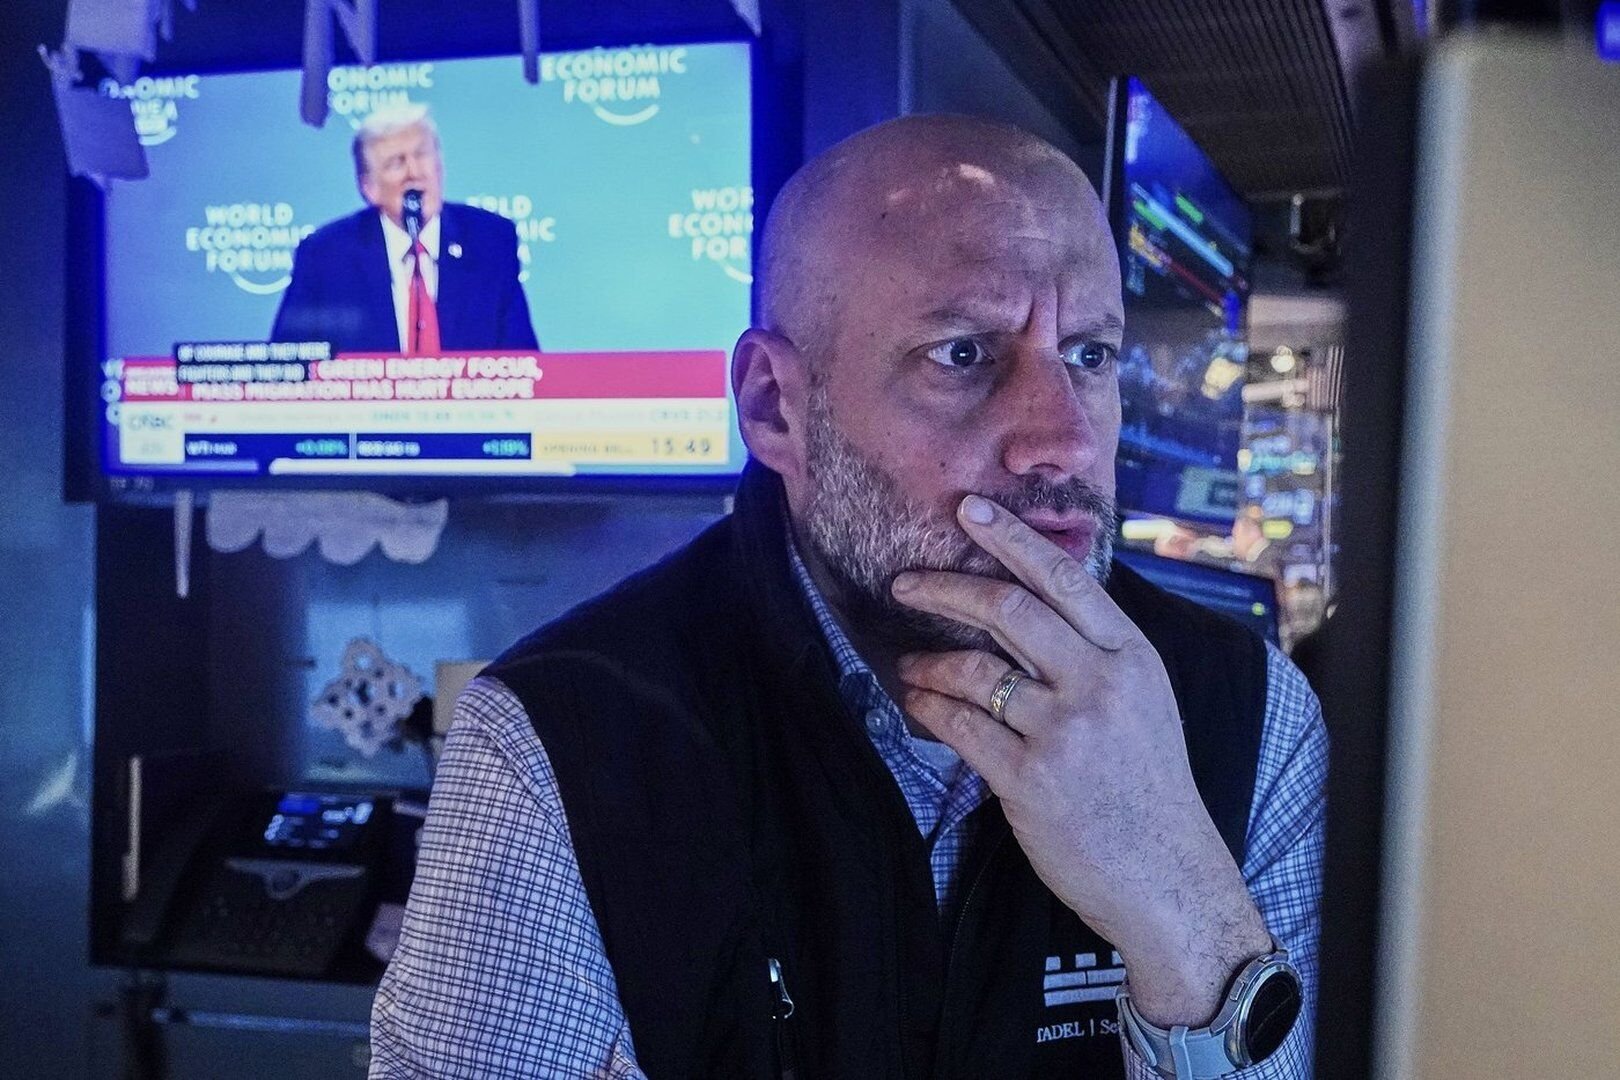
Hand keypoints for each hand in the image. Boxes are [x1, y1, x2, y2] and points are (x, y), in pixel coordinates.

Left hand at [891, 494, 1269, 1025]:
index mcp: (1131, 655)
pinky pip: (960, 725)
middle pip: (1009, 609)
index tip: (968, 509)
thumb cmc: (1148, 787)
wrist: (1167, 876)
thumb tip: (1032, 601)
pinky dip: (928, 708)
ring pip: (974, 668)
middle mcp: (1101, 683)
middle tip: (906, 583)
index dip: (1010, 538)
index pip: (1063, 578)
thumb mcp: (1144, 701)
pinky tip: (916, 704)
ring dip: (928, 661)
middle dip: (946, 587)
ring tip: (909, 666)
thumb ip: (1096, 651)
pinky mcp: (1031, 778)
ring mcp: (1065, 731)